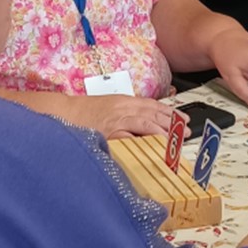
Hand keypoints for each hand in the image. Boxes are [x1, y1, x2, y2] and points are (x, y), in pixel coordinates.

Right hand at [58, 94, 176, 138]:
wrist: (62, 112)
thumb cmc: (82, 112)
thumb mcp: (108, 106)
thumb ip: (125, 112)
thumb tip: (144, 123)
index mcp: (123, 101)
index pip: (152, 104)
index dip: (170, 112)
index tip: (182, 119)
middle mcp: (122, 108)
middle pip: (153, 114)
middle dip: (172, 123)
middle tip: (185, 132)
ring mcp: (115, 120)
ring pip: (145, 123)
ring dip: (162, 131)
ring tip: (174, 140)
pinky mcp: (107, 132)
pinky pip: (128, 136)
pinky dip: (141, 141)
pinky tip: (152, 147)